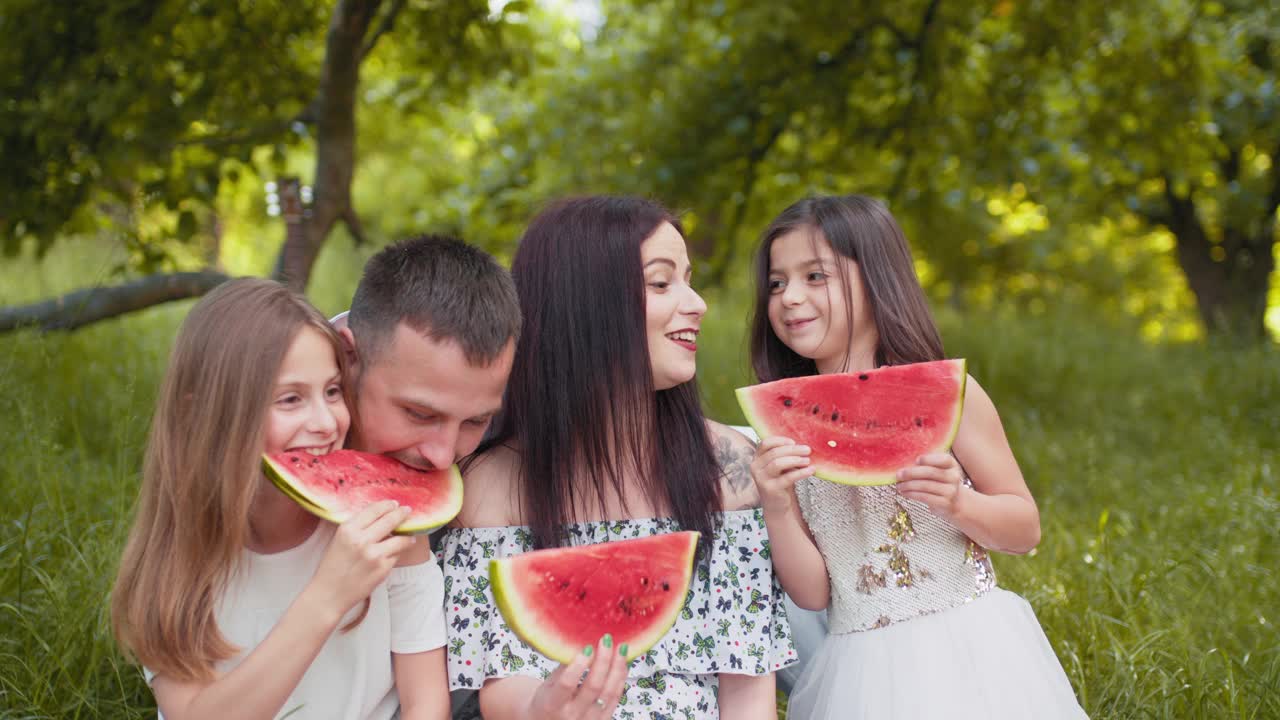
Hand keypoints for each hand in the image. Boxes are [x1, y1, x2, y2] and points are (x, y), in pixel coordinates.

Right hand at [307, 501, 416, 619]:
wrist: (329, 594)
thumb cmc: (332, 567)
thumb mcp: (339, 540)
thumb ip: (358, 528)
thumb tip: (381, 517)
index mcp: (347, 529)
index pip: (374, 510)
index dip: (387, 505)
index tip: (394, 504)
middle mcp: (361, 539)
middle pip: (390, 520)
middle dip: (402, 514)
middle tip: (407, 511)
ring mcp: (374, 554)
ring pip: (400, 539)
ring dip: (407, 537)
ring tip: (409, 537)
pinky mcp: (382, 568)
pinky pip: (396, 556)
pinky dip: (397, 554)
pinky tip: (393, 555)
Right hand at [526, 635, 629, 719]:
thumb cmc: (547, 701)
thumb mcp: (548, 685)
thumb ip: (564, 668)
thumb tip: (583, 643)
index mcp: (553, 704)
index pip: (567, 683)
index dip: (579, 665)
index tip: (588, 647)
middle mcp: (572, 715)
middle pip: (593, 686)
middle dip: (603, 660)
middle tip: (607, 640)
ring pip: (609, 693)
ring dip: (617, 668)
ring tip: (622, 648)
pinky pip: (616, 698)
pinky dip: (621, 679)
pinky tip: (623, 664)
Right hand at [750, 437, 811, 512]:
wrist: (777, 505)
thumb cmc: (780, 481)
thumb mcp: (780, 466)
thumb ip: (785, 455)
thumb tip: (803, 444)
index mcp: (757, 458)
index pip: (765, 443)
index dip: (780, 440)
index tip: (794, 442)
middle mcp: (756, 467)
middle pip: (774, 452)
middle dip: (793, 450)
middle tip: (807, 450)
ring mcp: (762, 479)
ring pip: (778, 463)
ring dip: (795, 460)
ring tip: (808, 460)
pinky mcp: (771, 489)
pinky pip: (787, 478)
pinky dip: (801, 473)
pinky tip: (811, 470)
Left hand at [896, 453, 965, 518]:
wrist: (955, 502)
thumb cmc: (940, 482)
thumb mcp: (939, 471)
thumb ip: (926, 465)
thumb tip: (903, 464)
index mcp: (952, 465)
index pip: (944, 459)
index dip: (930, 459)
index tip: (916, 460)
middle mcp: (954, 477)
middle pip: (931, 472)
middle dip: (912, 473)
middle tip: (898, 475)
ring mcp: (951, 491)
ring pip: (925, 486)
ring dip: (908, 485)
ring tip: (899, 485)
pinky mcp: (945, 503)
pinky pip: (925, 497)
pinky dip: (912, 494)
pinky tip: (904, 492)